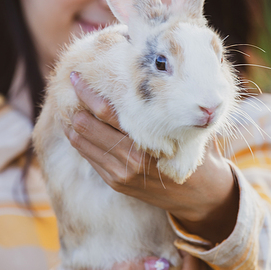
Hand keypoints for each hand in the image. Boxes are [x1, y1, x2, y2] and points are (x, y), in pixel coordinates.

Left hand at [66, 73, 238, 244]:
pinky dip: (79, 138)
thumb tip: (169, 72)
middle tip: (71, 86)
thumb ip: (175, 107)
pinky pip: (88, 156)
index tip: (76, 76)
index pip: (105, 112)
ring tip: (70, 103)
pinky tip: (78, 125)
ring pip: (80, 142)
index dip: (86, 93)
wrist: (200, 197)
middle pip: (86, 126)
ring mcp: (118, 173)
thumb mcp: (191, 129)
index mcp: (146, 143)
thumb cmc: (198, 154)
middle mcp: (128, 160)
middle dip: (73, 104)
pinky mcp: (114, 182)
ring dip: (72, 122)